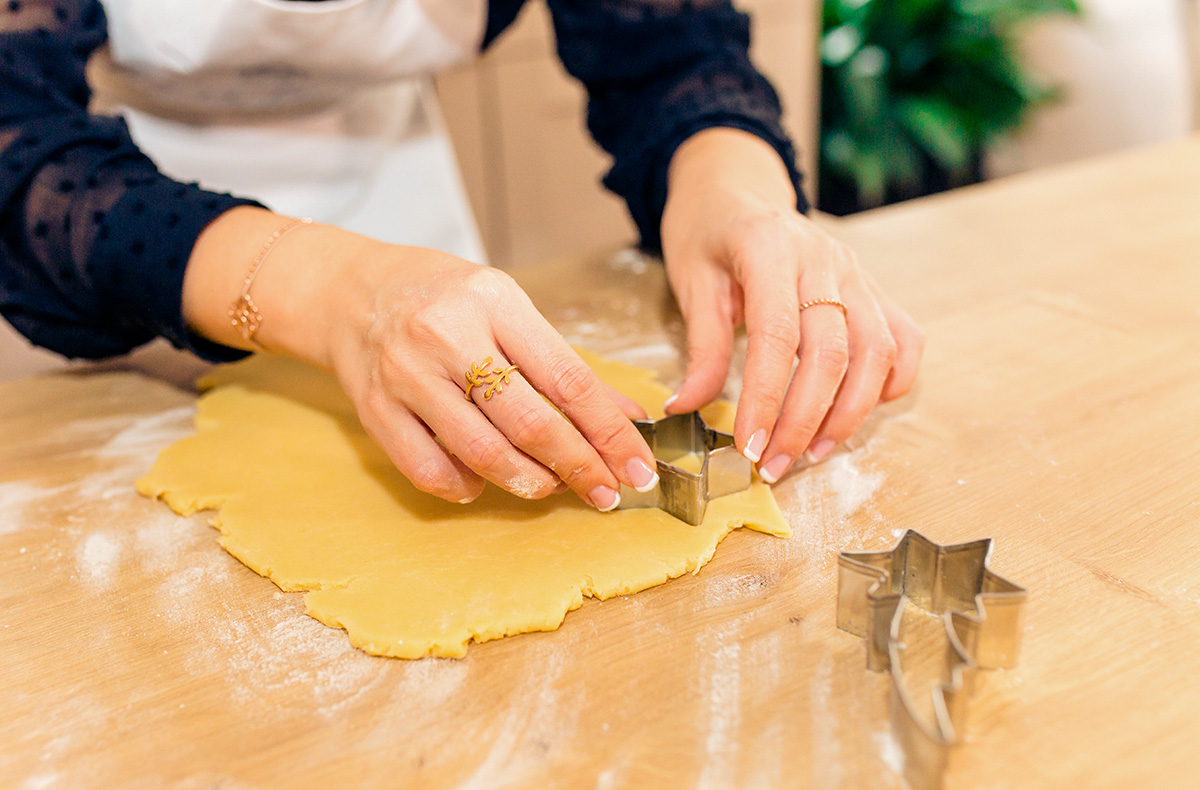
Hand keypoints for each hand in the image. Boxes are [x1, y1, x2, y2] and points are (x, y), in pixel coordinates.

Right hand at [183, 208, 657, 507]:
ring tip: (554, 487)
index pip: (567, 378)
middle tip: (608, 492)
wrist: (350, 291)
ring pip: (482, 452)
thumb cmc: (441, 297)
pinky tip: (484, 483)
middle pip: (529, 422)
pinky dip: (466, 488)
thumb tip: (624, 415)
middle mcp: (448, 336)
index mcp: (493, 301)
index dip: (609, 430)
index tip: (638, 464)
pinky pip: (429, 470)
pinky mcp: (374, 410)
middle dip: (580, 466)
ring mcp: (407, 375)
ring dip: (531, 482)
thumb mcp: (507, 308)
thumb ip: (562, 363)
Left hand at [660, 129, 923, 483]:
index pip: (777, 336)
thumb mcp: (691, 281)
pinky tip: (856, 411)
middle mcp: (824, 257)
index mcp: (769, 248)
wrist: (736, 187)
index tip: (749, 446)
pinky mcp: (873, 287)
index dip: (765, 398)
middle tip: (775, 463)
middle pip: (832, 352)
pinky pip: (902, 340)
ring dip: (849, 413)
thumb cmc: (708, 232)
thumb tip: (690, 407)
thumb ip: (700, 345)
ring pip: (877, 351)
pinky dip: (890, 382)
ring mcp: (857, 271)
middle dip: (805, 420)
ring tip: (813, 452)